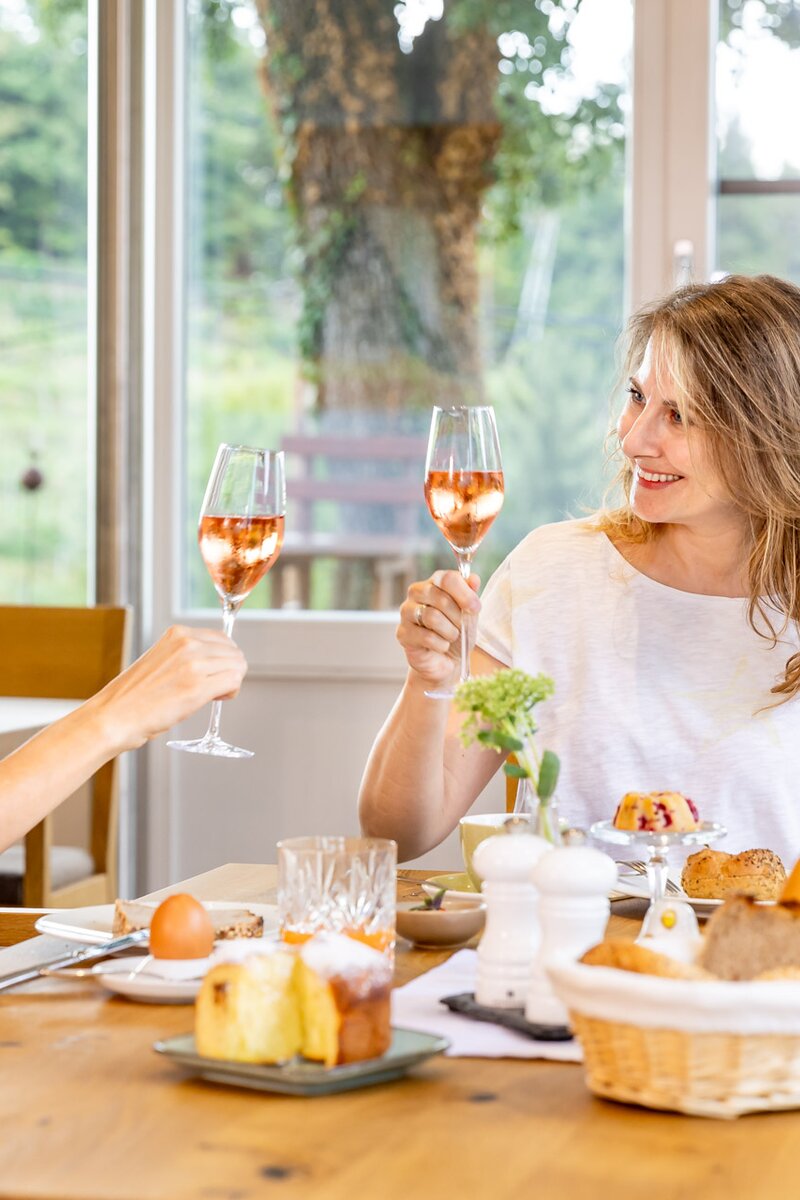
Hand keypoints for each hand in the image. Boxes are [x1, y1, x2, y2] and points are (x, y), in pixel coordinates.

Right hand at [89, 625, 247, 751]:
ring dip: (232, 682)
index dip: (223, 658)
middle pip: (233, 651)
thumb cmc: (134, 697)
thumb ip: (187, 656)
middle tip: (216, 687)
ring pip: (238, 665)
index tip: (214, 673)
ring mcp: (193, 663)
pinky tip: (216, 699)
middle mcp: (187, 643)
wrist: (113, 716)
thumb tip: (215, 664)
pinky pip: (234, 681)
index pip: (222, 639)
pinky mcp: (197, 687)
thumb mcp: (162, 661)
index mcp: (177, 634)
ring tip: (213, 694)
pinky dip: (231, 692)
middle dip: (230, 670)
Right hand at [397, 570, 480, 686]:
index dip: (464, 594)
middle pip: (440, 598)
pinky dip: (441, 644)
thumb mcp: (469, 613)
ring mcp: (406, 612)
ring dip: (450, 632)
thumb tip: (473, 579)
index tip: (475, 608)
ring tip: (451, 637)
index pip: (447, 579)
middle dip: (457, 617)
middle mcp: (416, 593)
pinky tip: (441, 646)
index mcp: (434, 582)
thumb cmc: (458, 631)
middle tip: (461, 627)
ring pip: (432, 617)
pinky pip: (426, 637)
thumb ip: (470, 595)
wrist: (449, 660)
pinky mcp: (402, 633)